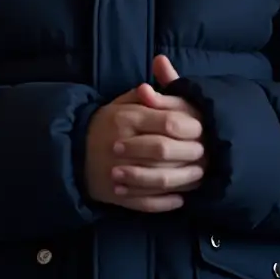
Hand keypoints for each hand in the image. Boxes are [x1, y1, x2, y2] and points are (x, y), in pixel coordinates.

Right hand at [84, 56, 204, 212]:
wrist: (73, 153)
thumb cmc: (104, 125)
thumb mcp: (120, 104)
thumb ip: (144, 96)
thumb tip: (164, 76)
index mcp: (126, 118)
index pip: (168, 122)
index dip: (191, 126)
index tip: (204, 128)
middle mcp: (122, 144)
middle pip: (165, 150)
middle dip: (190, 152)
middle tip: (207, 153)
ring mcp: (119, 172)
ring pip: (159, 178)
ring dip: (184, 179)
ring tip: (199, 176)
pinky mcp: (118, 195)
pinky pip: (148, 202)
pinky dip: (167, 202)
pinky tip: (181, 197)